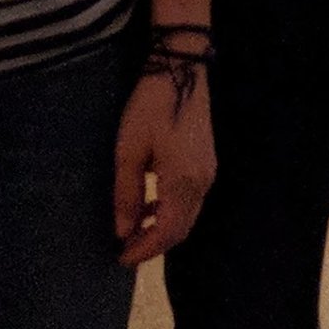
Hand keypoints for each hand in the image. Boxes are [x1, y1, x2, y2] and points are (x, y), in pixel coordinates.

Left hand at [113, 65, 216, 267]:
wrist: (181, 70)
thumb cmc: (150, 107)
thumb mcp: (129, 151)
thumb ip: (126, 194)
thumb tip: (122, 231)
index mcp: (183, 182)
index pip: (167, 232)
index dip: (144, 250)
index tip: (120, 258)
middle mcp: (201, 183)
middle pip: (181, 230)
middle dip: (153, 244)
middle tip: (125, 250)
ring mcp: (207, 172)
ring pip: (187, 216)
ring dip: (162, 229)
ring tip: (133, 232)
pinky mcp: (206, 162)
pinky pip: (190, 200)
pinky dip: (171, 211)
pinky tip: (151, 205)